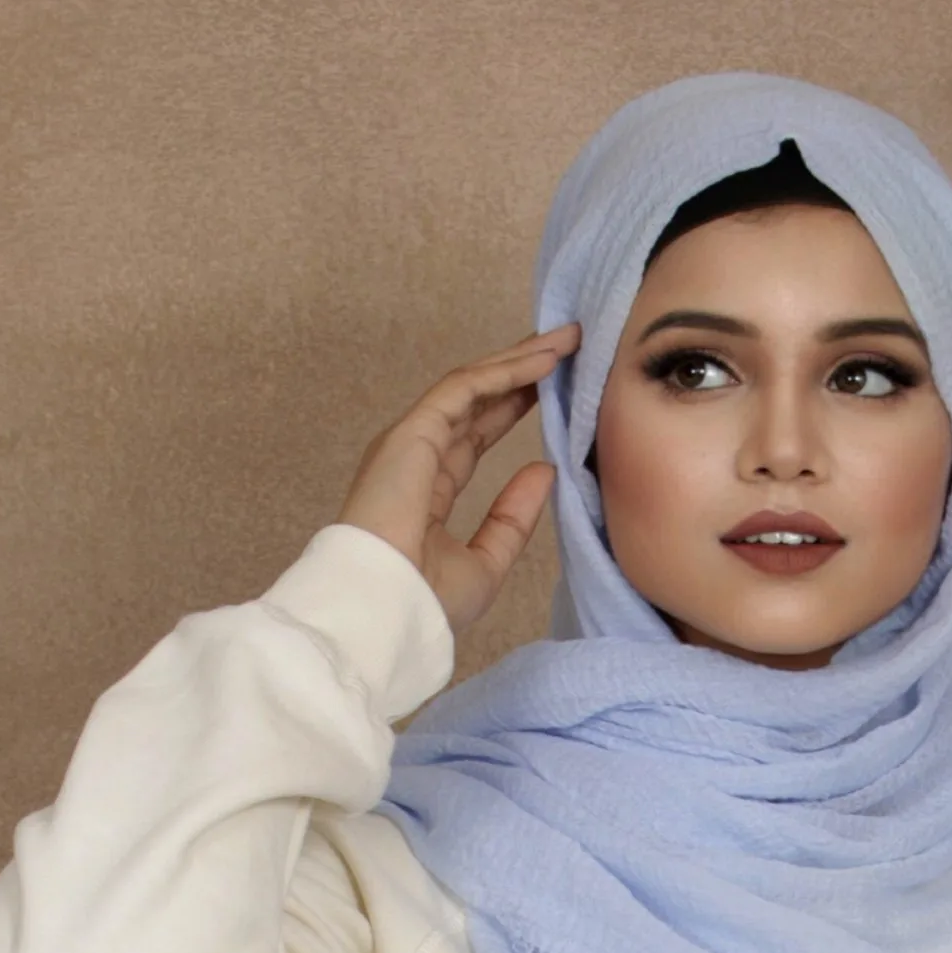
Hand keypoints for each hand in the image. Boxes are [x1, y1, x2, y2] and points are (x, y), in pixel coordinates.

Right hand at [336, 321, 581, 634]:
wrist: (386, 611)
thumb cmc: (426, 602)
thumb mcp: (486, 562)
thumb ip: (512, 518)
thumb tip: (545, 470)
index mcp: (427, 491)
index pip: (474, 435)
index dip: (511, 407)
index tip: (552, 388)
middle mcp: (416, 456)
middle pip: (475, 402)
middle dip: (519, 372)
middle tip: (565, 347)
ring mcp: (411, 441)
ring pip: (472, 386)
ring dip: (518, 361)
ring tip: (564, 341)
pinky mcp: (414, 431)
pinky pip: (465, 388)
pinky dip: (506, 371)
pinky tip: (544, 359)